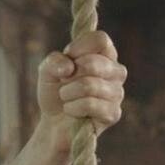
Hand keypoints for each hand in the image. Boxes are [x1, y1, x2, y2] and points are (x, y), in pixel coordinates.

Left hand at [36, 30, 126, 153]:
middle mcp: (116, 72)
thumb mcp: (47, 72)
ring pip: (89, 85)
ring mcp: (117, 93)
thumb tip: (69, 67)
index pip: (100, 39)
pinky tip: (71, 110)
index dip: (79, 47)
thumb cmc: (55, 94)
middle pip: (94, 62)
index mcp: (104, 55)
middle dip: (69, 75)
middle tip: (64, 83)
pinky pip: (90, 104)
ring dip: (68, 93)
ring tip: (66, 98)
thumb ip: (53, 61)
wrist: (54, 124)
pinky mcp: (113, 113)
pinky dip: (72, 107)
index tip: (67, 57)